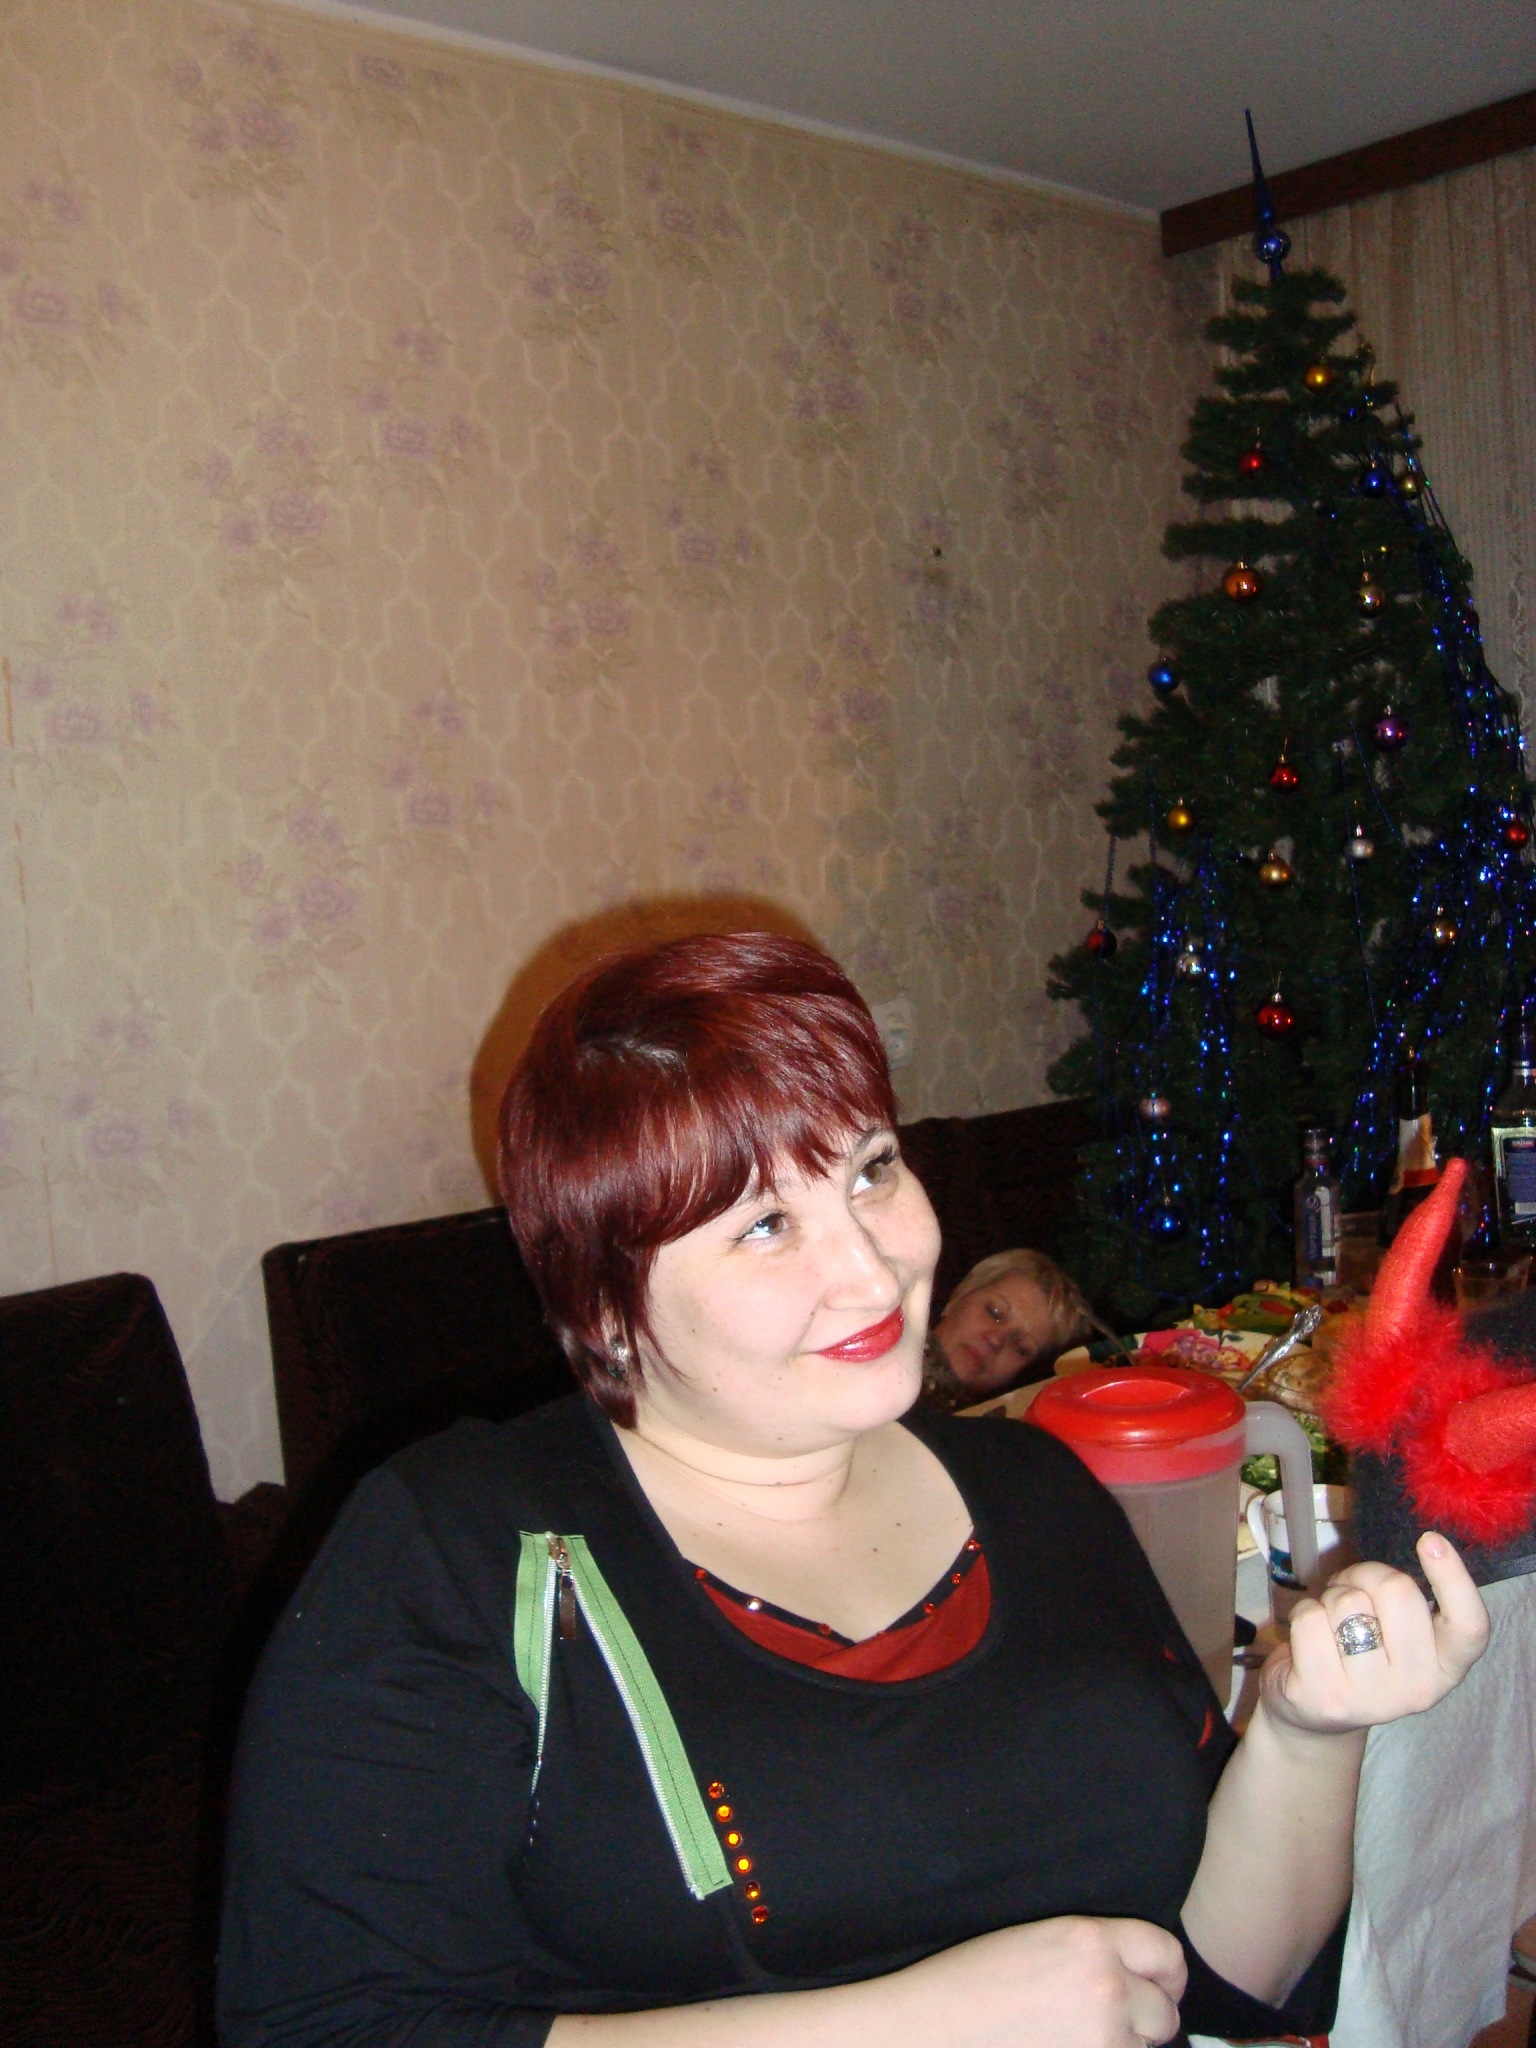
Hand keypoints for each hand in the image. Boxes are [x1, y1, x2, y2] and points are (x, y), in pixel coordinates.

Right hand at [894, 1914, 1186, 2047]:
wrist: (930, 2030)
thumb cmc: (971, 1983)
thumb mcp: (1038, 1940)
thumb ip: (1094, 1951)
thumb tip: (1137, 1976)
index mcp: (1090, 1940)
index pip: (1166, 1953)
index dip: (1166, 1975)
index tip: (1158, 1987)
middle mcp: (1106, 1987)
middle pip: (1165, 2013)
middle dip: (1146, 2020)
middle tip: (1111, 2023)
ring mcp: (1102, 2038)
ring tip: (1075, 2039)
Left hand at [1259, 1531, 1489, 1737]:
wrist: (1312, 1715)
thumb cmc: (1360, 1652)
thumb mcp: (1397, 1632)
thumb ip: (1407, 1601)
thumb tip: (1413, 1552)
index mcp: (1445, 1667)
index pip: (1469, 1626)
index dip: (1455, 1580)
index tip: (1430, 1541)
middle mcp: (1417, 1689)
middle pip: (1398, 1590)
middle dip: (1366, 1575)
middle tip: (1354, 1595)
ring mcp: (1370, 1699)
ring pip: (1348, 1602)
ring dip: (1331, 1597)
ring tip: (1330, 1624)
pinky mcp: (1324, 1697)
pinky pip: (1309, 1618)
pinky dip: (1303, 1613)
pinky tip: (1308, 1641)